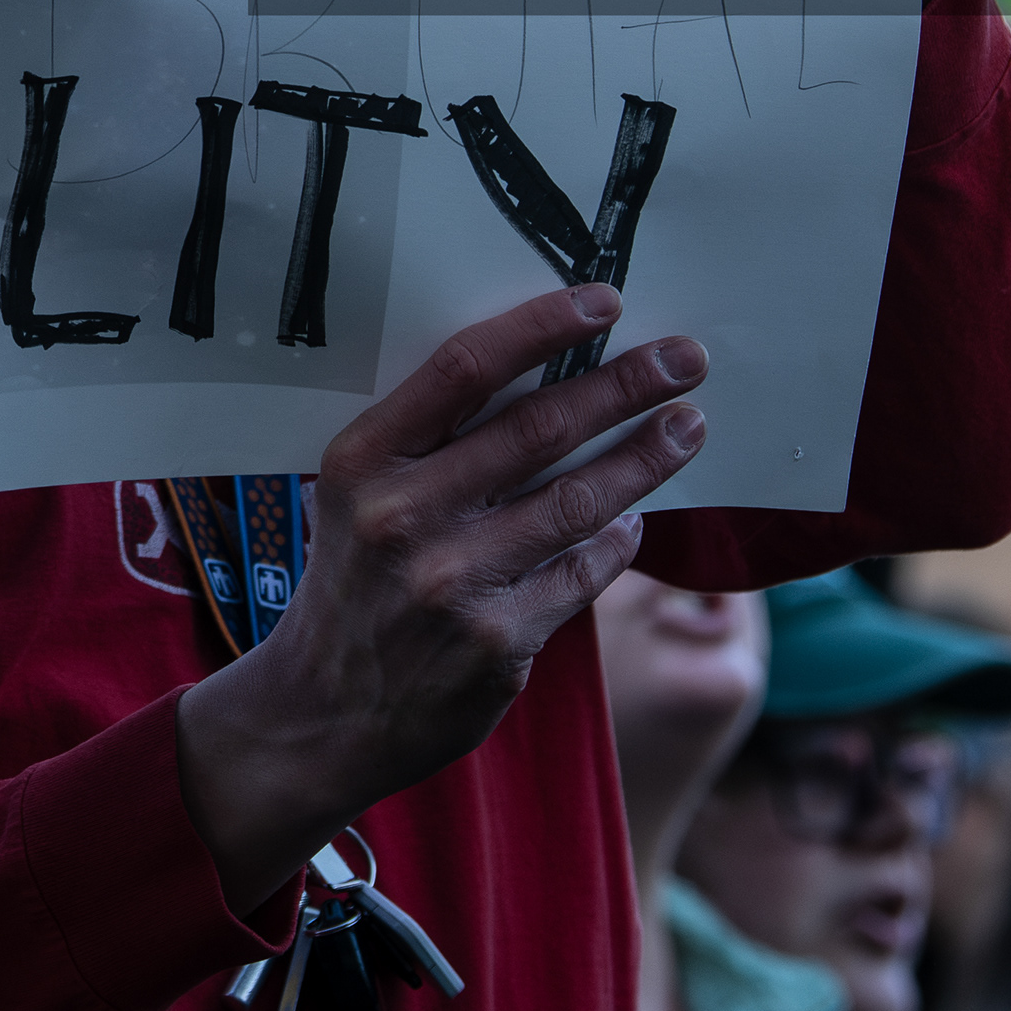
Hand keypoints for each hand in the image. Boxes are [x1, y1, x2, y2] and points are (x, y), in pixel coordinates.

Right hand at [173, 285, 705, 908]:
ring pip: (576, 503)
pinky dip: (614, 543)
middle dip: (624, 385)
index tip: (605, 300)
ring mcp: (452, 584)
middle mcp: (402, 516)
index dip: (541, 327)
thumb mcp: (357, 495)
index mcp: (361, 461)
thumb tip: (549, 376)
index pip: (463, 370)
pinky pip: (580, 574)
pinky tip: (631, 520)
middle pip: (537, 428)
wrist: (323, 709)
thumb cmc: (353, 581)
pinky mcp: (497, 644)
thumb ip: (431, 444)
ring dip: (644, 459)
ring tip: (687, 427)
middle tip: (685, 358)